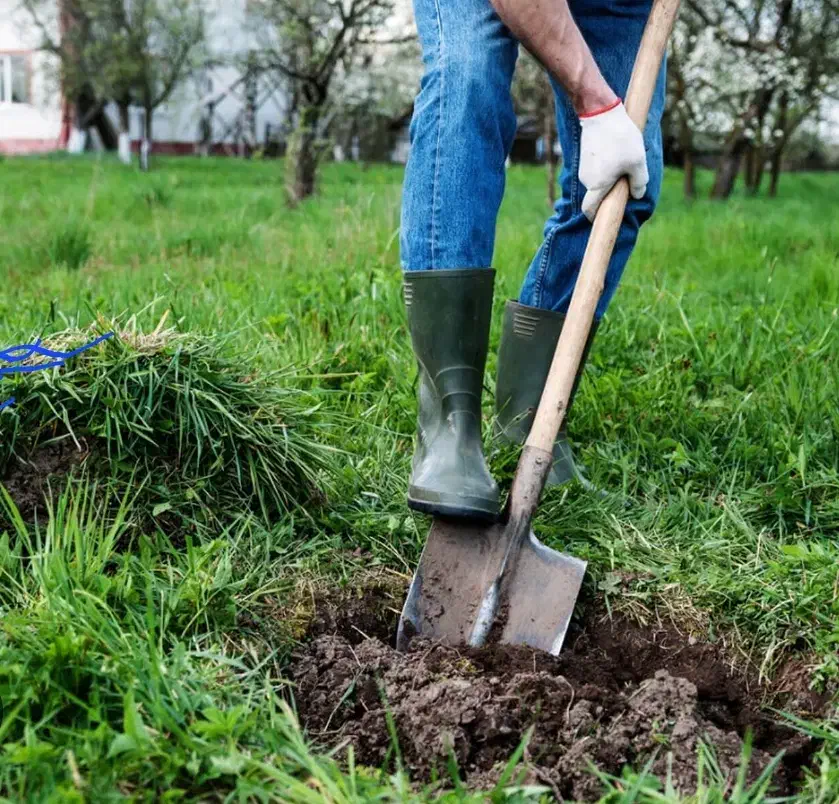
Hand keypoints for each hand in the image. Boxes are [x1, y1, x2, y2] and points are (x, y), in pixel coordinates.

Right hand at [579, 101, 647, 221]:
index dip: (595, 216)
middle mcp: (586, 180)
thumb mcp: (638, 161)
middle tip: (626, 179)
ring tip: (622, 159)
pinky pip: (595, 169)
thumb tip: (637, 195)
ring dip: (609, 177)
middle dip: (610, 192)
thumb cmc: (620, 139)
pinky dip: (604, 166)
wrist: (601, 113)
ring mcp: (583, 168)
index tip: (604, 217)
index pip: (590, 209)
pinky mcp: (584, 157)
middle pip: (596, 194)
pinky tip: (615, 151)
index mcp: (597, 186)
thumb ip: (639, 182)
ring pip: (597, 180)